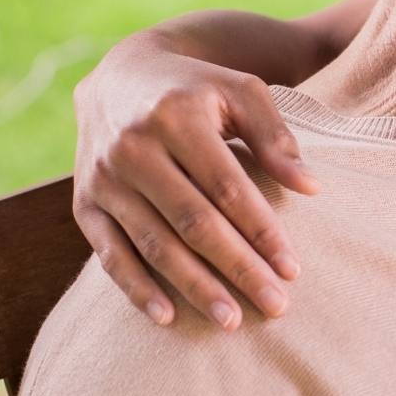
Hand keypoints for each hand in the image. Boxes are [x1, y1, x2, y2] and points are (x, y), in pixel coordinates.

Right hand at [72, 40, 318, 327]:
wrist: (119, 75)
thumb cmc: (197, 89)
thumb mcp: (241, 92)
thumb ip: (276, 137)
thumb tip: (311, 188)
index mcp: (176, 116)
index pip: (227, 187)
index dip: (261, 231)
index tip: (293, 269)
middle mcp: (133, 147)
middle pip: (193, 222)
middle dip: (237, 268)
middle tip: (275, 306)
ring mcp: (104, 178)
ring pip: (154, 244)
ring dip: (194, 287)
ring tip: (232, 320)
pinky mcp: (85, 203)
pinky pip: (109, 254)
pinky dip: (136, 288)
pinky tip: (167, 316)